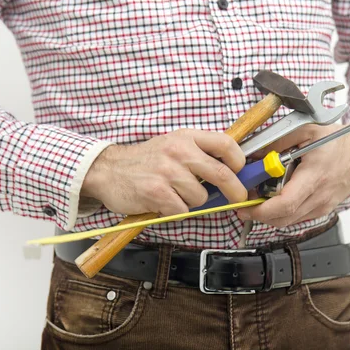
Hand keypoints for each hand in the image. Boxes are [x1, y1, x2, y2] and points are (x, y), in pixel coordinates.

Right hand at [81, 129, 246, 215]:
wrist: (109, 170)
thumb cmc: (147, 161)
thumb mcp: (174, 145)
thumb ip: (200, 153)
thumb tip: (232, 172)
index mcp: (187, 137)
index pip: (226, 144)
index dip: (239, 161)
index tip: (241, 173)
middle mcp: (179, 151)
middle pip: (222, 174)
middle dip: (235, 191)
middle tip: (237, 198)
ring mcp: (168, 172)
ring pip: (201, 197)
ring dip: (193, 202)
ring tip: (176, 194)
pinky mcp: (157, 192)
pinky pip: (182, 210)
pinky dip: (176, 211)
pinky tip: (163, 202)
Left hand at [236, 122, 349, 227]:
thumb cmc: (338, 140)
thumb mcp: (306, 130)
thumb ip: (277, 142)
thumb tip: (253, 154)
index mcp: (316, 176)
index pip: (286, 203)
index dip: (261, 210)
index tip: (245, 205)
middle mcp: (320, 196)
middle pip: (283, 218)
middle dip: (258, 214)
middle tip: (243, 203)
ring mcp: (322, 206)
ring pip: (288, 221)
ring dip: (268, 214)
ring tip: (255, 198)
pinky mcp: (322, 209)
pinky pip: (297, 217)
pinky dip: (281, 212)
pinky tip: (273, 198)